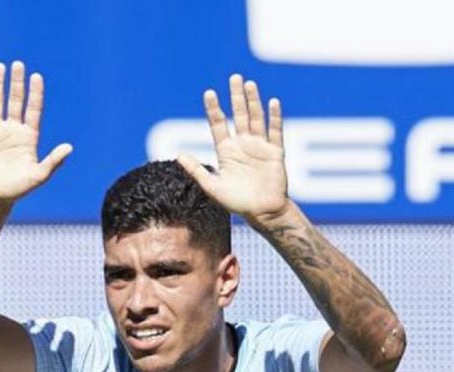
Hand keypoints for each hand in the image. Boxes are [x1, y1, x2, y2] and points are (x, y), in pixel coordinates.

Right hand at [0, 61, 73, 206]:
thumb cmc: (18, 190)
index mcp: (28, 137)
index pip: (33, 109)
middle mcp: (12, 131)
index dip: (35, 93)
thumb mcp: (39, 176)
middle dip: (17, 83)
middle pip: (15, 101)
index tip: (36, 76)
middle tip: (18, 64)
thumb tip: (69, 147)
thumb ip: (53, 161)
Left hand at [177, 75, 288, 225]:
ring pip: (256, 118)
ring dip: (253, 101)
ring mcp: (260, 146)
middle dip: (236, 97)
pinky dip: (274, 117)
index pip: (219, 124)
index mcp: (227, 151)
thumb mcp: (212, 187)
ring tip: (249, 84)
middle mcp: (243, 145)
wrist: (262, 213)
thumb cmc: (237, 202)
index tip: (209, 93)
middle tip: (234, 77)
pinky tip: (272, 102)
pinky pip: (275, 131)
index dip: (214, 109)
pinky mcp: (275, 151)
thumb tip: (178, 154)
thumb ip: (196, 170)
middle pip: (239, 115)